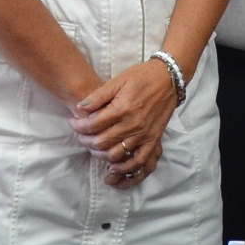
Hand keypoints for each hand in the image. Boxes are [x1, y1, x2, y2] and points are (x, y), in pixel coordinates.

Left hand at [71, 60, 177, 188]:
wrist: (170, 78)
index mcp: (122, 108)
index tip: (74, 123)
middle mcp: (133, 124)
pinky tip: (113, 167)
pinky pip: (139, 160)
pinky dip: (125, 168)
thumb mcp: (117, 81)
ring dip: (100, 154)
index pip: (92, 125)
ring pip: (115, 154)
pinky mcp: (153, 139)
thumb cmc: (142, 77)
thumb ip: (98, 96)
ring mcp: (144, 134)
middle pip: (101, 142)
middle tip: (82, 135)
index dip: (78, 126)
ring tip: (94, 146)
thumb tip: (80, 108)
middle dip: (85, 140)